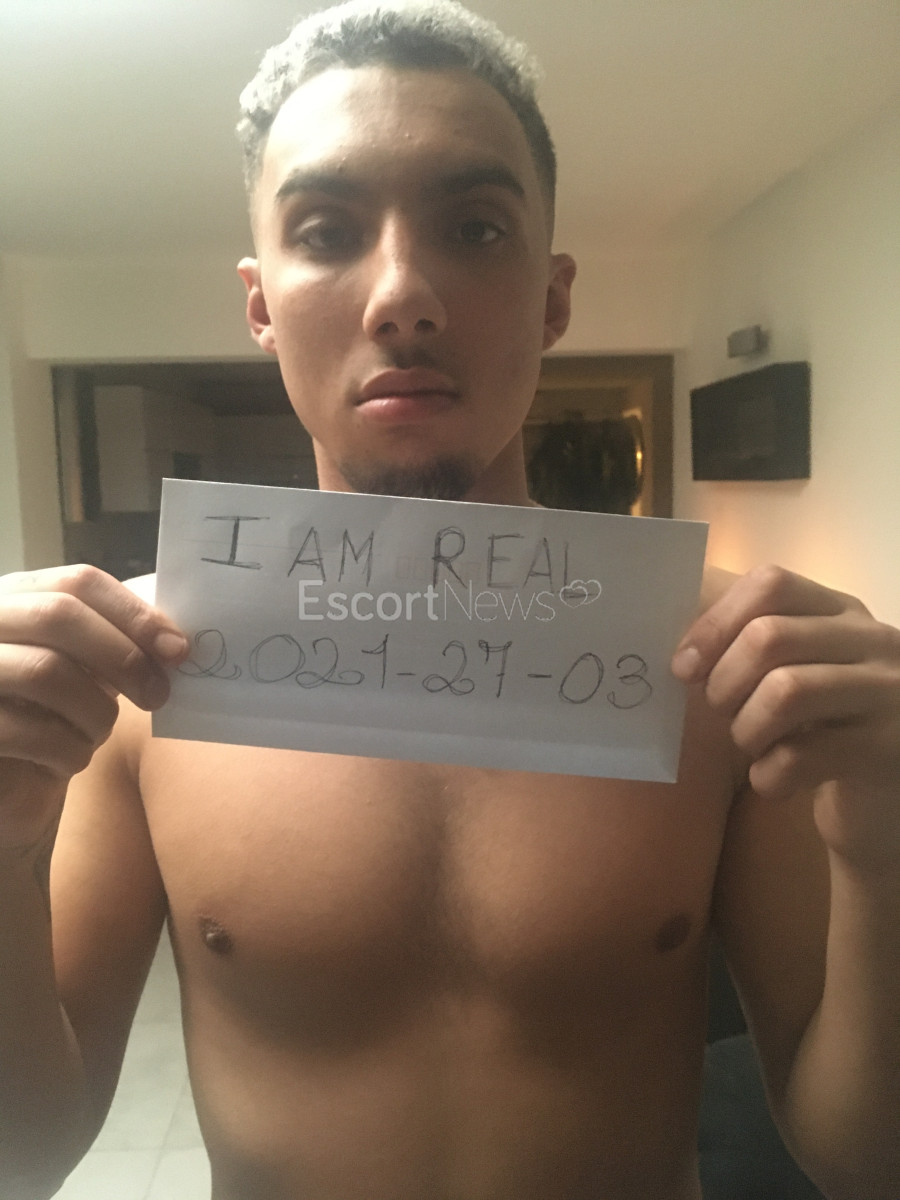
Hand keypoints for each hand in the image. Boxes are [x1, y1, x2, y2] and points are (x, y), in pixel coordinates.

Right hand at [0, 565, 187, 847]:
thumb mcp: (87, 668)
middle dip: (124, 656)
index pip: (78, 583)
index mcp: (16, 596)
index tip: (178, 649)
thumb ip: (122, 642)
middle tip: (159, 695)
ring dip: (96, 711)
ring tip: (100, 733)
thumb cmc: (52, 716)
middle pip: (59, 615)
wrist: (8, 784)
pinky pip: (29, 730)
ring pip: (46, 670)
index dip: (134, 613)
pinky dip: (69, 751)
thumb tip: (177, 641)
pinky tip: (70, 760)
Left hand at [672, 565, 899, 867]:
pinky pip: (801, 755)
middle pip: (769, 636)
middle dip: (723, 682)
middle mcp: (873, 642)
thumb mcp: (797, 673)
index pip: (771, 585)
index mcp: (841, 612)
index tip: (684, 667)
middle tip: (721, 712)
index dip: (714, 624)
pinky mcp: (886, 750)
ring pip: (785, 691)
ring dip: (745, 728)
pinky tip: (771, 782)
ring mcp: (888, 694)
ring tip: (750, 746)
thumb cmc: (821, 731)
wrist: (882, 805)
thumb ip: (751, 647)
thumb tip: (678, 652)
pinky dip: (767, 775)